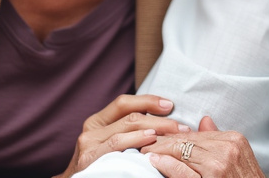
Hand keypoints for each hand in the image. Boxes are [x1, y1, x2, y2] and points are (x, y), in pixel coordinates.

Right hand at [56, 94, 190, 176]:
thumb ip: (126, 130)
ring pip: (126, 128)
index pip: (124, 103)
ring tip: (172, 132)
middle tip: (180, 126)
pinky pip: (117, 146)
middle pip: (130, 116)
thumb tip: (160, 119)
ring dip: (154, 129)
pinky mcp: (89, 159)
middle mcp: (91, 130)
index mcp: (97, 122)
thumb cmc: (99, 167)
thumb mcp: (109, 144)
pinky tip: (151, 141)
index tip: (170, 105)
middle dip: (159, 119)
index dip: (148, 101)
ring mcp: (89, 145)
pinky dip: (136, 141)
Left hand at [142, 116, 265, 177]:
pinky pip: (182, 170)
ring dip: (159, 151)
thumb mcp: (236, 156)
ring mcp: (219, 165)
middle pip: (187, 140)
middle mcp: (228, 148)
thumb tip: (204, 120)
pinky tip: (153, 161)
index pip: (197, 134)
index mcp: (234, 139)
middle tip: (144, 141)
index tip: (158, 136)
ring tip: (144, 151)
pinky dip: (165, 164)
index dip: (175, 135)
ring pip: (182, 152)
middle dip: (163, 141)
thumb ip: (218, 138)